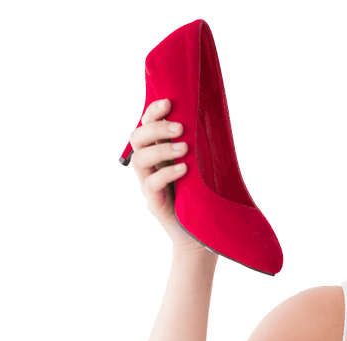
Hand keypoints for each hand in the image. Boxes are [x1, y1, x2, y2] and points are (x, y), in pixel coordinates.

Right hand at [127, 97, 209, 253]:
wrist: (201, 232)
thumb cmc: (203, 196)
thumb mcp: (202, 166)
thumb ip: (198, 146)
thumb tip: (210, 117)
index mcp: (158, 151)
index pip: (146, 124)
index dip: (153, 111)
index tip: (169, 102)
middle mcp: (149, 165)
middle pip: (137, 138)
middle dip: (156, 128)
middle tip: (180, 128)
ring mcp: (148, 183)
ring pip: (139, 159)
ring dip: (161, 149)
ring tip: (185, 148)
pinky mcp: (154, 202)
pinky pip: (150, 184)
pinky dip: (166, 173)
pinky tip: (185, 170)